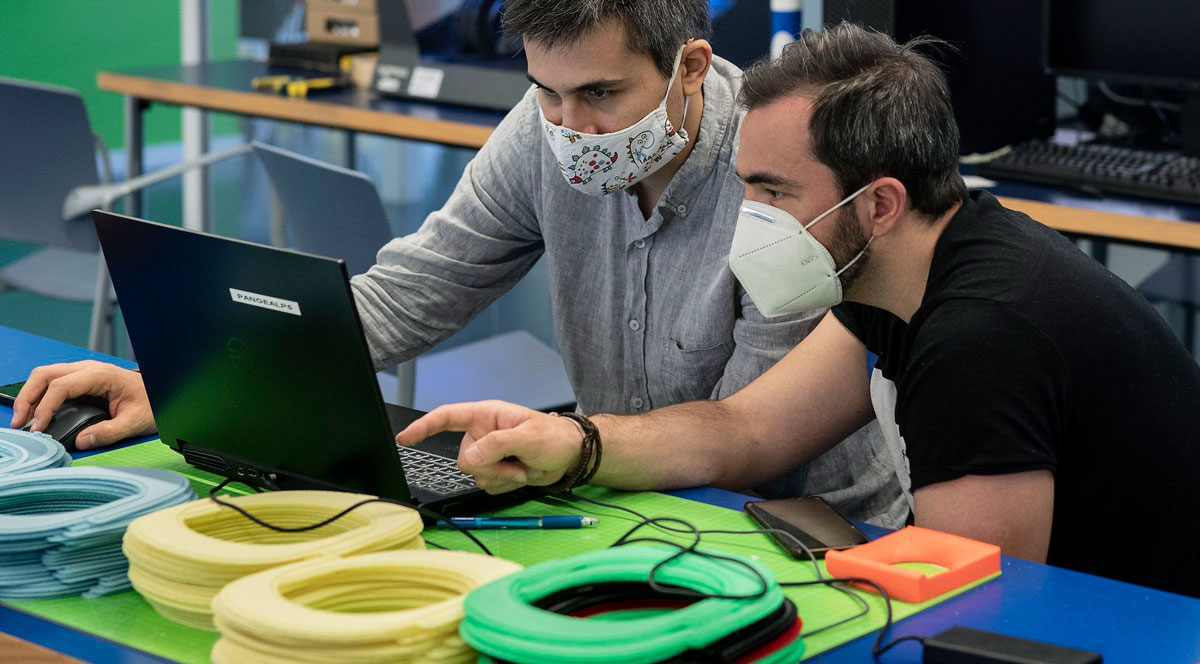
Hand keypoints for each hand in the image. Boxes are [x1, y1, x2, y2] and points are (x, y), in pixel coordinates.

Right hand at [10, 361, 156, 449]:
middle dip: (27, 398)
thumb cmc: (151, 403)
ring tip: (23, 420)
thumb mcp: (136, 421)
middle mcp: (88, 369)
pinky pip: (53, 383)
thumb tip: (83, 441)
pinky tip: (36, 414)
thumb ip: (111, 431)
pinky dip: (39, 396)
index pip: (61, 386)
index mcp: (100, 375)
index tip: (39, 428)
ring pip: (45, 376)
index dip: (45, 407)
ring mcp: (82, 372)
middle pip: (45, 375)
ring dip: (29, 396)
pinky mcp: (80, 380)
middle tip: (19, 423)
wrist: (161, 393)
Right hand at [396, 400, 583, 494]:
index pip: (448, 417)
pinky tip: (522, 474)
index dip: (424, 426)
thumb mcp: (529, 437)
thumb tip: (470, 456)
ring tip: (524, 467)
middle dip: (491, 468)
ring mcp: (488, 454)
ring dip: (502, 478)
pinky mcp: (495, 471)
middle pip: (464, 458)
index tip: (405, 438)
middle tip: (519, 464)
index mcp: (486, 415)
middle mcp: (482, 434)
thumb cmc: (554, 437)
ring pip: (475, 476)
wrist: (570, 456)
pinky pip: (487, 485)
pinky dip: (506, 485)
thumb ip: (498, 444)